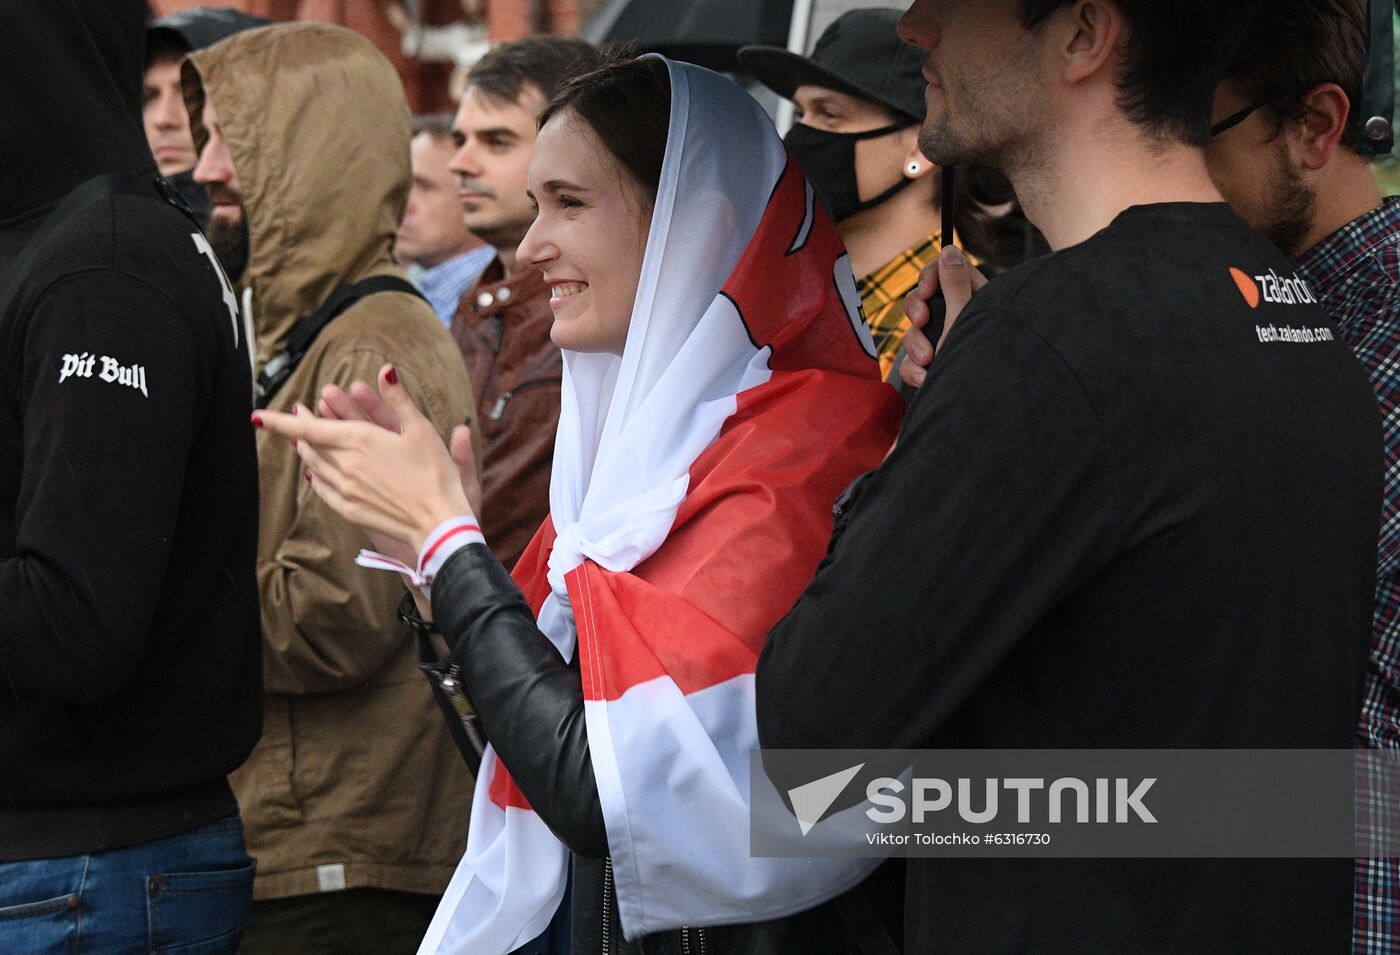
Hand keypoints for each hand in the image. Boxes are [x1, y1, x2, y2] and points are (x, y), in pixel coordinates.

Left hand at [255, 364, 473, 553]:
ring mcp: (344, 489)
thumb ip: (398, 399)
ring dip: (305, 451)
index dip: (279, 421)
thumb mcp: (421, 430)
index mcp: (358, 439)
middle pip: (308, 445)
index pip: (308, 426)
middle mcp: (344, 464)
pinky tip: (317, 473)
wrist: (437, 521)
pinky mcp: (349, 509)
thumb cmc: (434, 474)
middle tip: (296, 416)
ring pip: (313, 465)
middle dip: (298, 430)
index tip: (256, 416)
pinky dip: (315, 476)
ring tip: (304, 441)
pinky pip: (322, 489)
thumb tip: (386, 370)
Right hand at [898, 245, 987, 388]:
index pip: (948, 271)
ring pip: (915, 331)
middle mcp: (960, 320)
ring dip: (915, 344)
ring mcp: (945, 344)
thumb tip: (950, 250)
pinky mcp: (934, 368)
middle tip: (922, 320)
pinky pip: (912, 360)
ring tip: (927, 359)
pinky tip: (925, 378)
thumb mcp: (964, 318)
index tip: (927, 289)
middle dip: (917, 310)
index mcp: (976, 301)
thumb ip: (955, 284)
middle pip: (925, 299)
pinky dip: (914, 369)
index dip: (932, 275)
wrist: (976, 411)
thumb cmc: (979, 362)